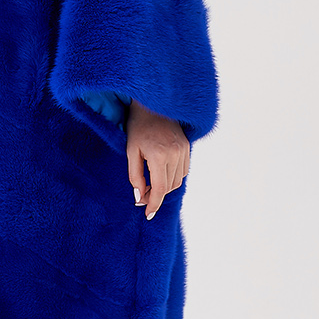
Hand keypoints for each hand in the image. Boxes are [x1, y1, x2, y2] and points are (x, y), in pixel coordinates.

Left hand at [125, 100, 189, 220]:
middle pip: (169, 187)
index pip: (160, 189)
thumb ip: (135, 176)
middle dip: (156, 196)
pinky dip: (173, 177)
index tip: (148, 214)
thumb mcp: (131, 151)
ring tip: (150, 184)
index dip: (153, 204)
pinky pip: (183, 171)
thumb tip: (139, 197)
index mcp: (159, 155)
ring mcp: (184, 150)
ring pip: (177, 181)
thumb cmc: (137, 127)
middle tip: (142, 197)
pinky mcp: (188, 147)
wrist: (153, 104)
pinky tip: (161, 172)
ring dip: (164, 187)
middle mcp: (175, 154)